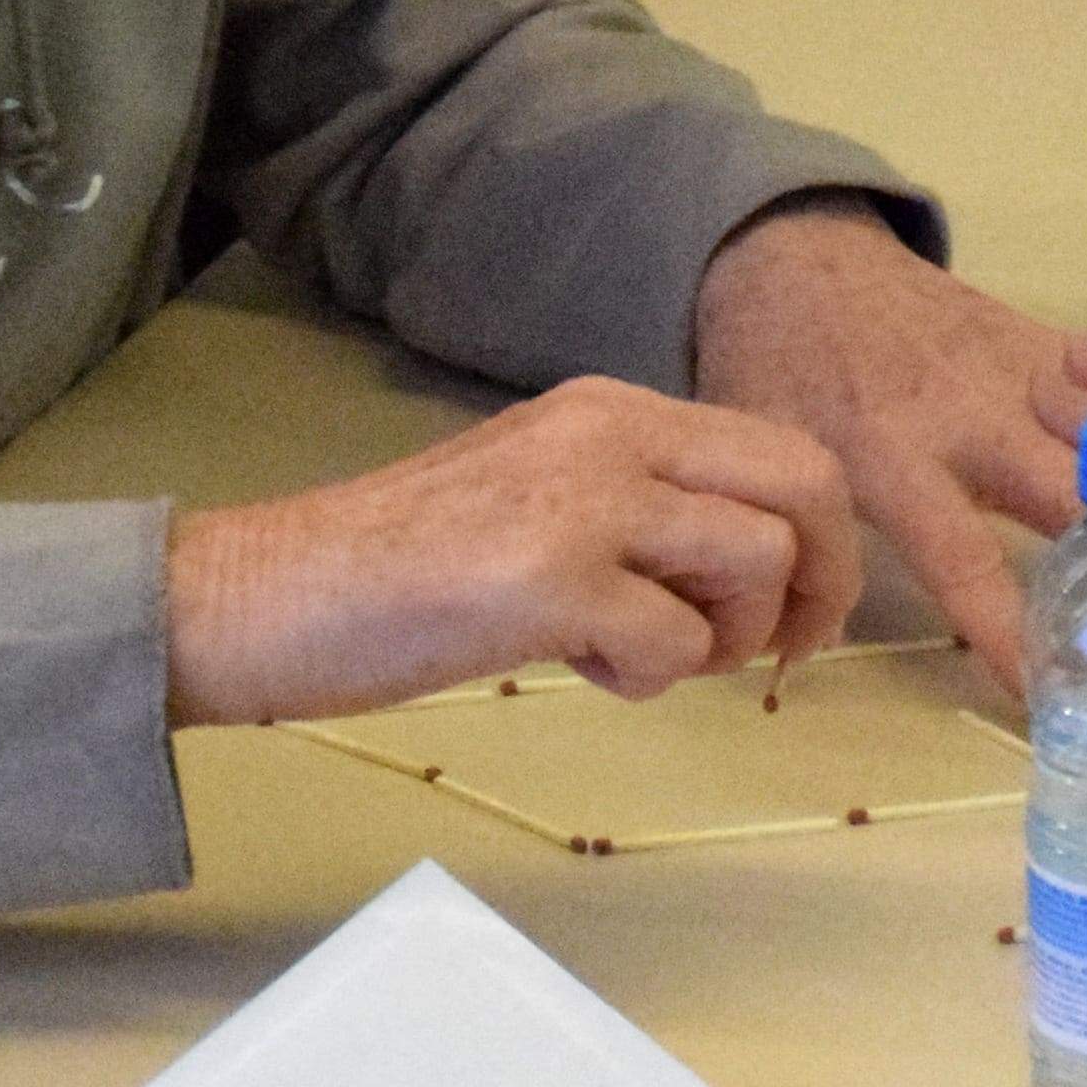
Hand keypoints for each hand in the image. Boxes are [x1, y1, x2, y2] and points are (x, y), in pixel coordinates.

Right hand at [160, 379, 861, 723]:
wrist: (265, 595)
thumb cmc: (395, 569)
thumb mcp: (538, 498)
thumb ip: (640, 513)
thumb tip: (749, 573)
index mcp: (611, 408)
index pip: (779, 448)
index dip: (819, 540)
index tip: (793, 615)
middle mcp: (611, 430)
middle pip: (805, 484)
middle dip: (821, 581)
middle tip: (779, 654)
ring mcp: (583, 498)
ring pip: (758, 559)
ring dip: (724, 635)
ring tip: (640, 655)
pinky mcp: (549, 577)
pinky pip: (676, 641)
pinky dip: (649, 678)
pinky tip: (580, 669)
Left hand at [684, 200, 1086, 701]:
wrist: (788, 260)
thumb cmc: (777, 375)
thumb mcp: (770, 470)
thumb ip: (799, 560)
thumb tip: (798, 661)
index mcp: (892, 461)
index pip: (964, 563)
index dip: (1010, 629)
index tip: (1053, 692)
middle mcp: (969, 418)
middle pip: (1066, 488)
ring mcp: (1017, 372)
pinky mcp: (1045, 342)